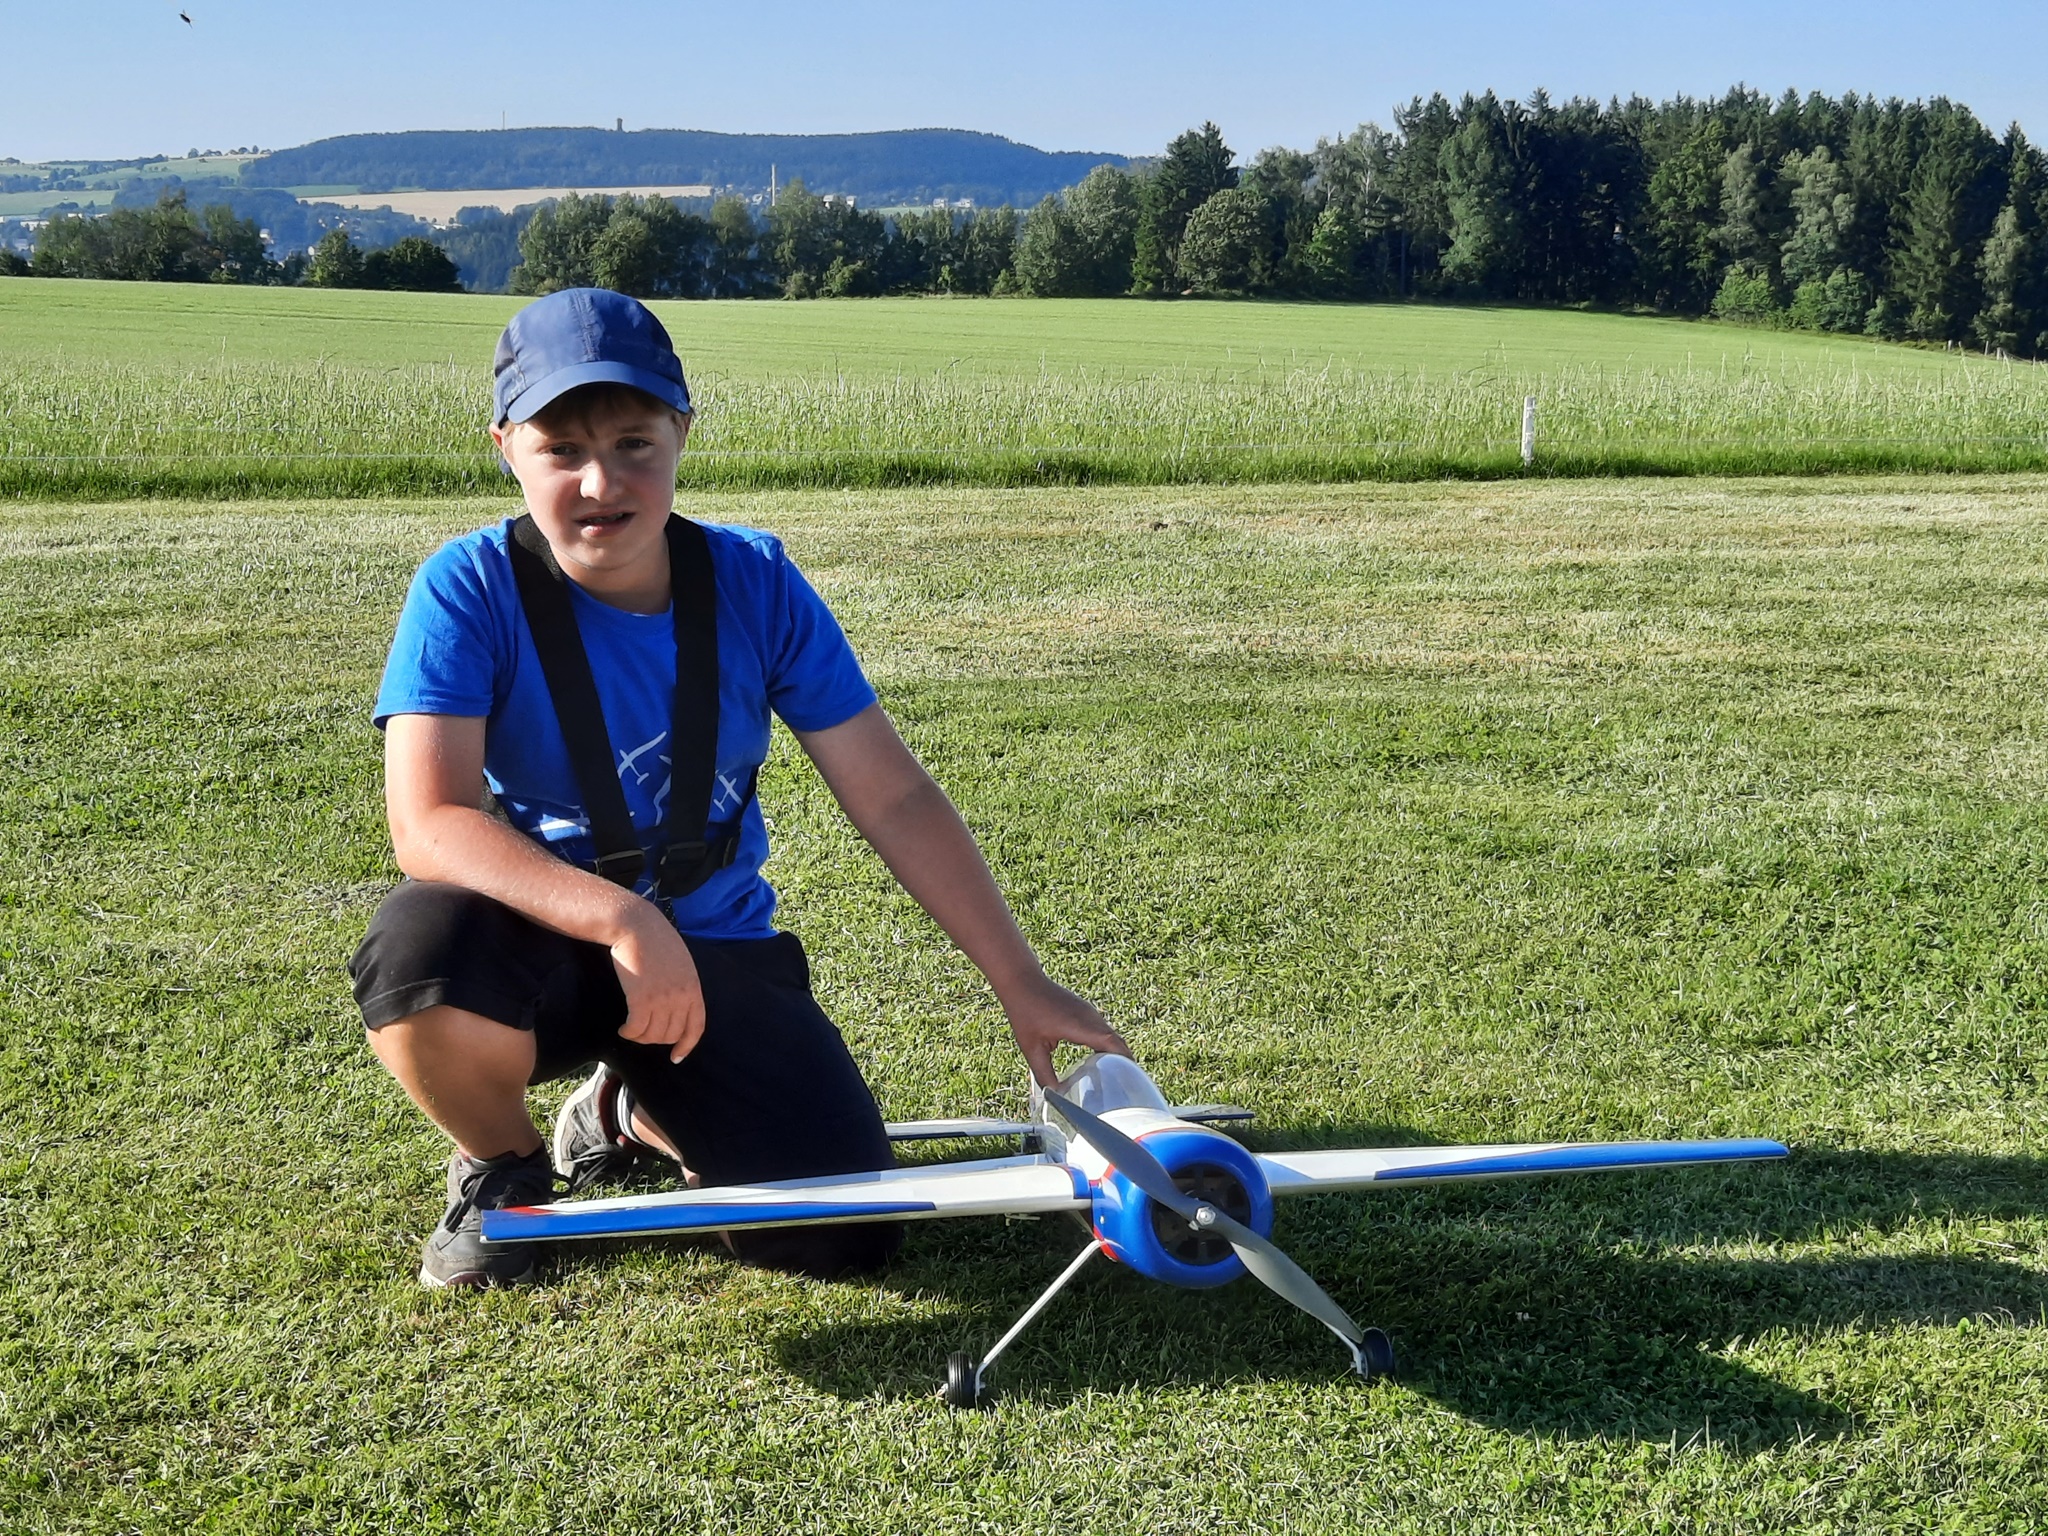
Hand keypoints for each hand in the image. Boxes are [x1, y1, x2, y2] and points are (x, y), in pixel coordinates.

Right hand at [608, 905, 705, 1063]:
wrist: (636, 926)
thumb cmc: (654, 941)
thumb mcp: (680, 963)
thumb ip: (682, 985)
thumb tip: (675, 1007)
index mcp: (693, 988)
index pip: (696, 1027)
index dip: (686, 1045)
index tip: (676, 1057)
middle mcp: (681, 997)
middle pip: (670, 1034)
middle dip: (655, 1040)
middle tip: (642, 1033)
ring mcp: (662, 999)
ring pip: (652, 1035)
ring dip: (640, 1037)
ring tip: (631, 1029)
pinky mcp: (641, 999)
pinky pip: (636, 1029)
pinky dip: (629, 1033)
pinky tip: (623, 1028)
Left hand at [1001, 974, 1131, 1086]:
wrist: (1023, 982)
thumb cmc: (1025, 1012)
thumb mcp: (1032, 1049)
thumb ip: (1045, 1074)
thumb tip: (1054, 1095)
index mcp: (1081, 1026)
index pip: (1113, 1045)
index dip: (1125, 1063)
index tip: (1131, 1081)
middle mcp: (1090, 1017)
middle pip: (1117, 1042)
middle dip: (1124, 1063)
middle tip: (1126, 1087)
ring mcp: (1089, 1012)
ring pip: (1112, 1036)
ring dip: (1116, 1054)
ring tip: (1117, 1077)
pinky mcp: (1085, 1011)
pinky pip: (1103, 1030)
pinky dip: (1108, 1045)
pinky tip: (1101, 1060)